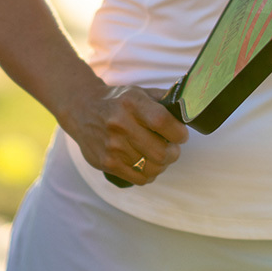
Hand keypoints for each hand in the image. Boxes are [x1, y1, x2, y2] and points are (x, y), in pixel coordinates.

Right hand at [66, 83, 188, 185]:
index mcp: (132, 103)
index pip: (163, 122)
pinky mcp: (106, 163)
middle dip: (174, 152)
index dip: (179, 132)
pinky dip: (149, 174)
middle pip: (160, 151)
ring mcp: (112, 146)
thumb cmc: (117, 101)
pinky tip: (147, 164)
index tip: (182, 135)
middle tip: (173, 148)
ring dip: (163, 164)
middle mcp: (120, 124)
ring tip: (160, 156)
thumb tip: (188, 108)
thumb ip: (163, 99)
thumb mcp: (139, 92)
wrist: (82, 109)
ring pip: (152, 168)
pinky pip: (139, 178)